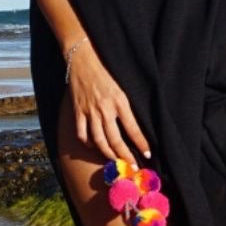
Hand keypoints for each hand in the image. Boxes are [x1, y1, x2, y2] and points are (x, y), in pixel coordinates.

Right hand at [66, 39, 150, 167]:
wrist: (82, 57)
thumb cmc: (107, 69)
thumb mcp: (122, 85)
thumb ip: (127, 104)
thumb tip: (136, 125)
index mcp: (120, 100)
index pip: (133, 129)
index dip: (141, 144)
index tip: (148, 155)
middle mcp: (105, 108)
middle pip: (115, 140)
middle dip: (125, 156)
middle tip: (133, 167)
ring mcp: (90, 111)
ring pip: (99, 140)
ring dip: (108, 154)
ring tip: (116, 161)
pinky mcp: (78, 111)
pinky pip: (82, 134)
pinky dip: (88, 143)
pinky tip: (94, 146)